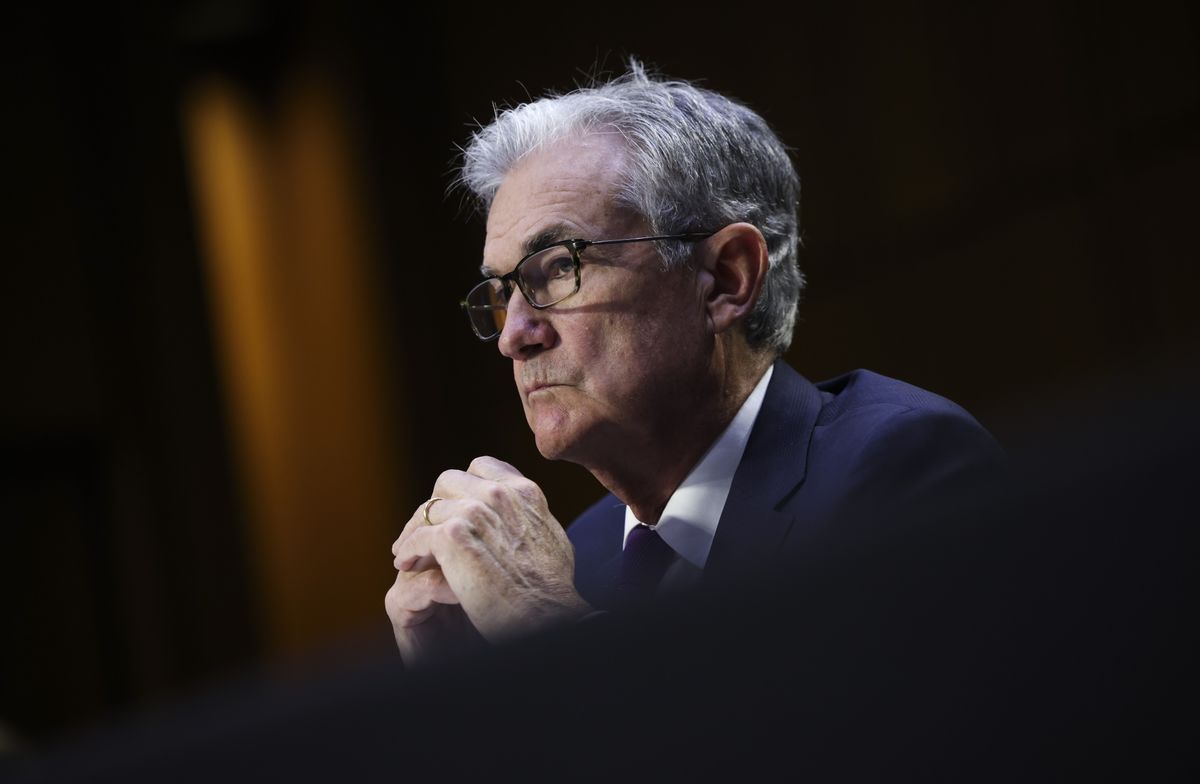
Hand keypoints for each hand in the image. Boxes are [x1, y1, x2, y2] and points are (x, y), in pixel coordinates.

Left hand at [390, 456, 591, 647]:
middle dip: (435, 506)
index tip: (453, 510)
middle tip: (427, 531)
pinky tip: (406, 564)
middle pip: (449, 482)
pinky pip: (419, 535)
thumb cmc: (550, 590)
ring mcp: (475, 512)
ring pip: (429, 509)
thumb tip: (518, 516)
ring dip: (415, 531)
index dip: (462, 488)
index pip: (481, 468)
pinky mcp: (453, 536)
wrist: (546, 615)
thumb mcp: (549, 537)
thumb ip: (528, 517)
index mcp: (523, 492)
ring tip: (409, 554)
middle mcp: (499, 494)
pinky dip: (409, 549)